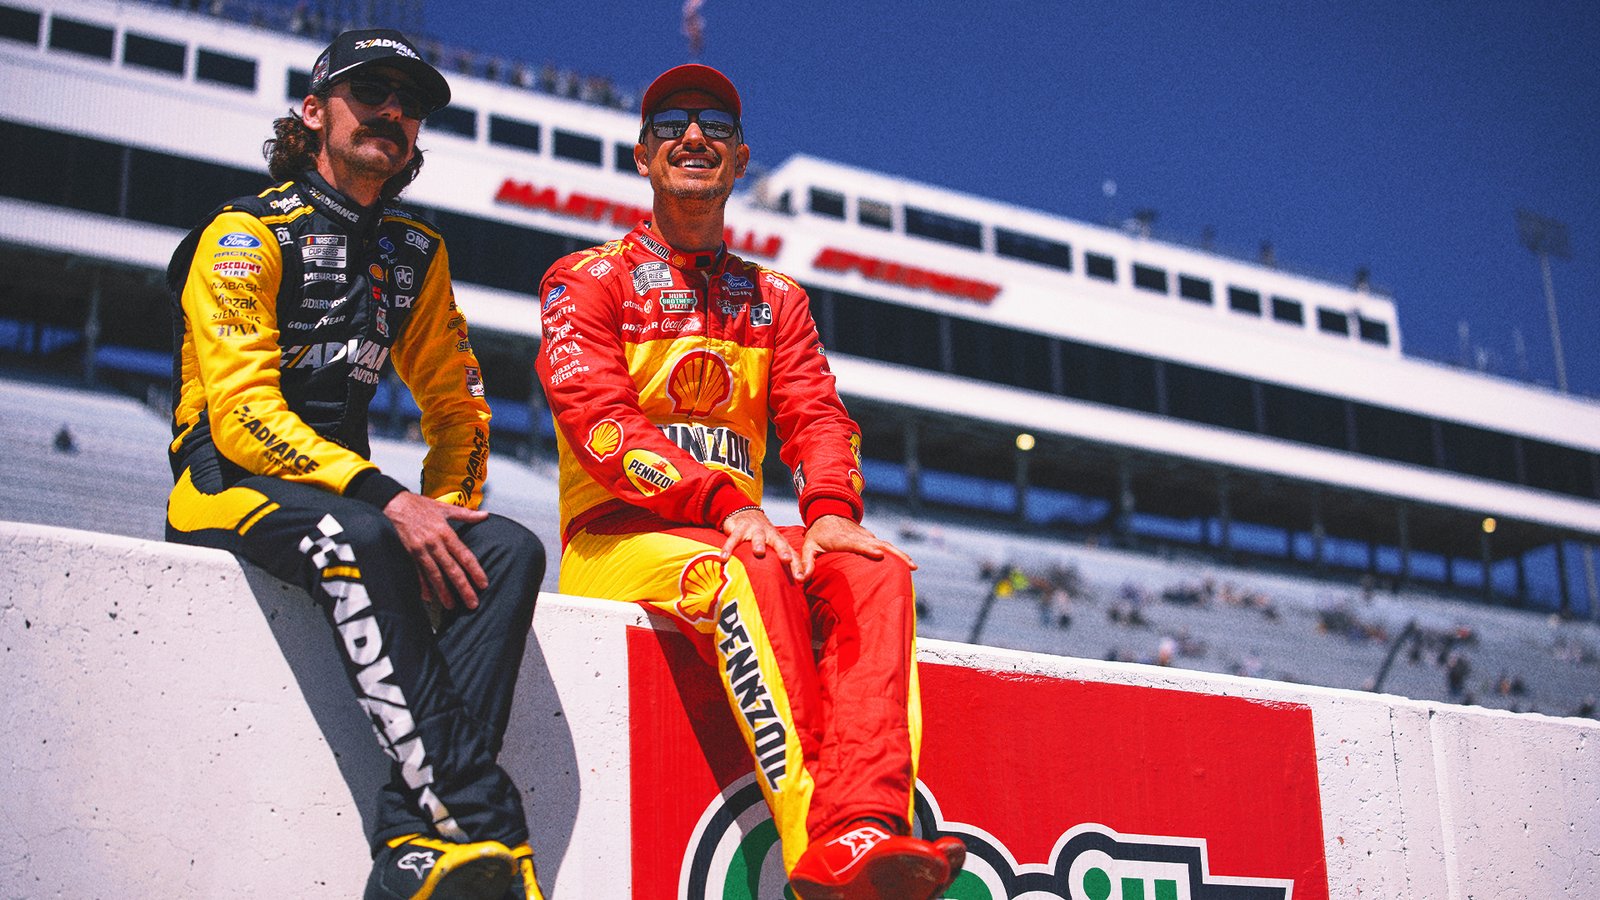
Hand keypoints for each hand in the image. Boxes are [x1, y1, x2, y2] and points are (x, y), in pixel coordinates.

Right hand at [382, 491, 490, 609]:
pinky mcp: (410, 554)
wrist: (395, 504)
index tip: (483, 584)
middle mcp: (434, 544)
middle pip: (452, 569)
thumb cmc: (420, 505)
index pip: (464, 556)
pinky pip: (418, 573)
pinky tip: (428, 598)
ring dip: (443, 592)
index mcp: (446, 533)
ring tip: (451, 605)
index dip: (475, 571)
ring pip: (435, 575)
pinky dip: (423, 586)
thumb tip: (484, 515)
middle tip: (472, 603)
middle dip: (463, 588)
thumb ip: (466, 514)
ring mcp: (421, 550)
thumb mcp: (445, 507)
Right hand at [720, 506, 801, 580]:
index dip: (797, 566)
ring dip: (759, 544)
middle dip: (783, 551)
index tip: (801, 579)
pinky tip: (724, 558)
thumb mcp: (771, 546)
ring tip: (759, 552)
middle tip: (787, 559)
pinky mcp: (739, 528)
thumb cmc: (762, 535)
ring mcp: (754, 530)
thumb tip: (790, 583)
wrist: (745, 512)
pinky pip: (734, 538)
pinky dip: (728, 548)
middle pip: (779, 543)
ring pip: (758, 536)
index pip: (792, 554)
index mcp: (779, 541)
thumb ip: (778, 562)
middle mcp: (769, 535)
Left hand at [798, 515, 916, 581]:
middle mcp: (859, 537)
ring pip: (887, 545)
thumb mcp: (809, 546)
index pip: (857, 544)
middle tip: (909, 565)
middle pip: (879, 544)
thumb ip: (806, 562)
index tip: (879, 554)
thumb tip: (800, 579)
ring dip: (900, 555)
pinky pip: (886, 546)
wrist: (829, 511)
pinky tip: (908, 564)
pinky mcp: (871, 539)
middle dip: (894, 554)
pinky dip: (897, 554)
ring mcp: (867, 537)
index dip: (867, 549)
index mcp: (843, 538)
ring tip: (914, 567)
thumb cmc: (818, 533)